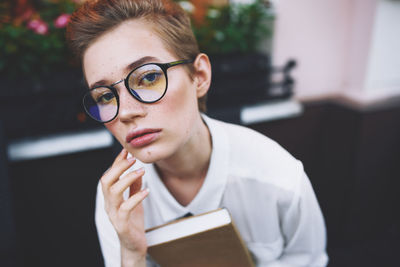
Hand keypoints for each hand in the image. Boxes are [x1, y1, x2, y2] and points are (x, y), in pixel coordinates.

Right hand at [100, 148, 148, 263]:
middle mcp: (109, 205)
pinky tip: (146, 191)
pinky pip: (126, 208)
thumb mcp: (134, 201)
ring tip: (141, 171)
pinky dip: (136, 197)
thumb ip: (134, 187)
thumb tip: (138, 171)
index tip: (126, 151)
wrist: (134, 245)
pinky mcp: (121, 225)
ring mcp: (113, 215)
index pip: (109, 176)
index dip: (116, 163)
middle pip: (106, 181)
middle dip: (119, 167)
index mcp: (110, 198)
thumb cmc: (133, 222)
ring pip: (114, 193)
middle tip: (133, 159)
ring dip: (128, 179)